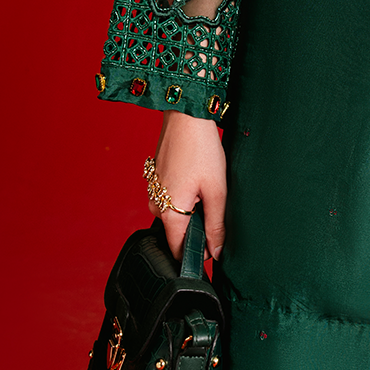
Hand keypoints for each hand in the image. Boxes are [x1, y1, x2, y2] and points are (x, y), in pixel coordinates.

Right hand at [151, 111, 226, 260]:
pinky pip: (170, 198)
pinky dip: (184, 195)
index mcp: (168, 214)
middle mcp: (155, 206)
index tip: (213, 245)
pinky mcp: (156, 180)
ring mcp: (153, 192)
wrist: (185, 116)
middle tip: (214, 205)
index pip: (178, 249)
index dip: (197, 252)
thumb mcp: (216, 190)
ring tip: (206, 187)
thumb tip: (216, 252)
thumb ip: (216, 225)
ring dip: (190, 209)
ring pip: (174, 214)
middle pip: (176, 232)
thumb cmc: (201, 150)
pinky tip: (197, 178)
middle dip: (196, 228)